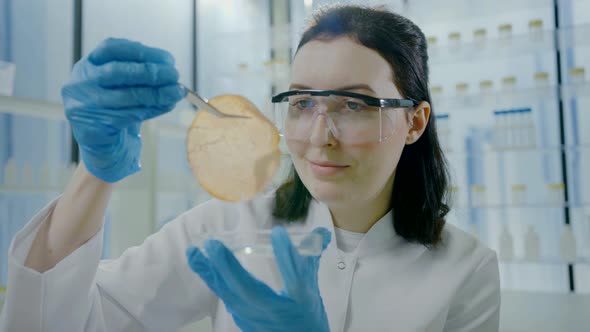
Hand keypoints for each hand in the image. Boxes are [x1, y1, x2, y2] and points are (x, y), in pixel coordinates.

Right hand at [62, 38, 185, 182]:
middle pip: (118, 71)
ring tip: (176, 91)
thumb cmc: (115, 110)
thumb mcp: (123, 86)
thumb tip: (170, 70)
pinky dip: (152, 109)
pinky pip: (129, 116)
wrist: (102, 146)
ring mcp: (83, 106)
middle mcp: (80, 83)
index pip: (111, 48)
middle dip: (150, 72)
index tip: (167, 58)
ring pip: (127, 96)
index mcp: (87, 66)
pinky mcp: (93, 128)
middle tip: (174, 74)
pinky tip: (167, 105)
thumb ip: (140, 75)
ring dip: (157, 93)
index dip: (141, 51)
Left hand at [186, 226, 331, 331]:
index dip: (288, 256)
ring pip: (230, 295)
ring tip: (193, 251)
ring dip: (211, 272)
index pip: (296, 278)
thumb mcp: (312, 291)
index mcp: (299, 302)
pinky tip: (199, 263)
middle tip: (213, 245)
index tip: (279, 233)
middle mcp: (275, 312)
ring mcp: (255, 317)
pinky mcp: (242, 317)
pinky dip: (210, 279)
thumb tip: (321, 233)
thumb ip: (312, 260)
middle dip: (230, 268)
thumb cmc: (306, 319)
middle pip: (249, 290)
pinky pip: (224, 297)